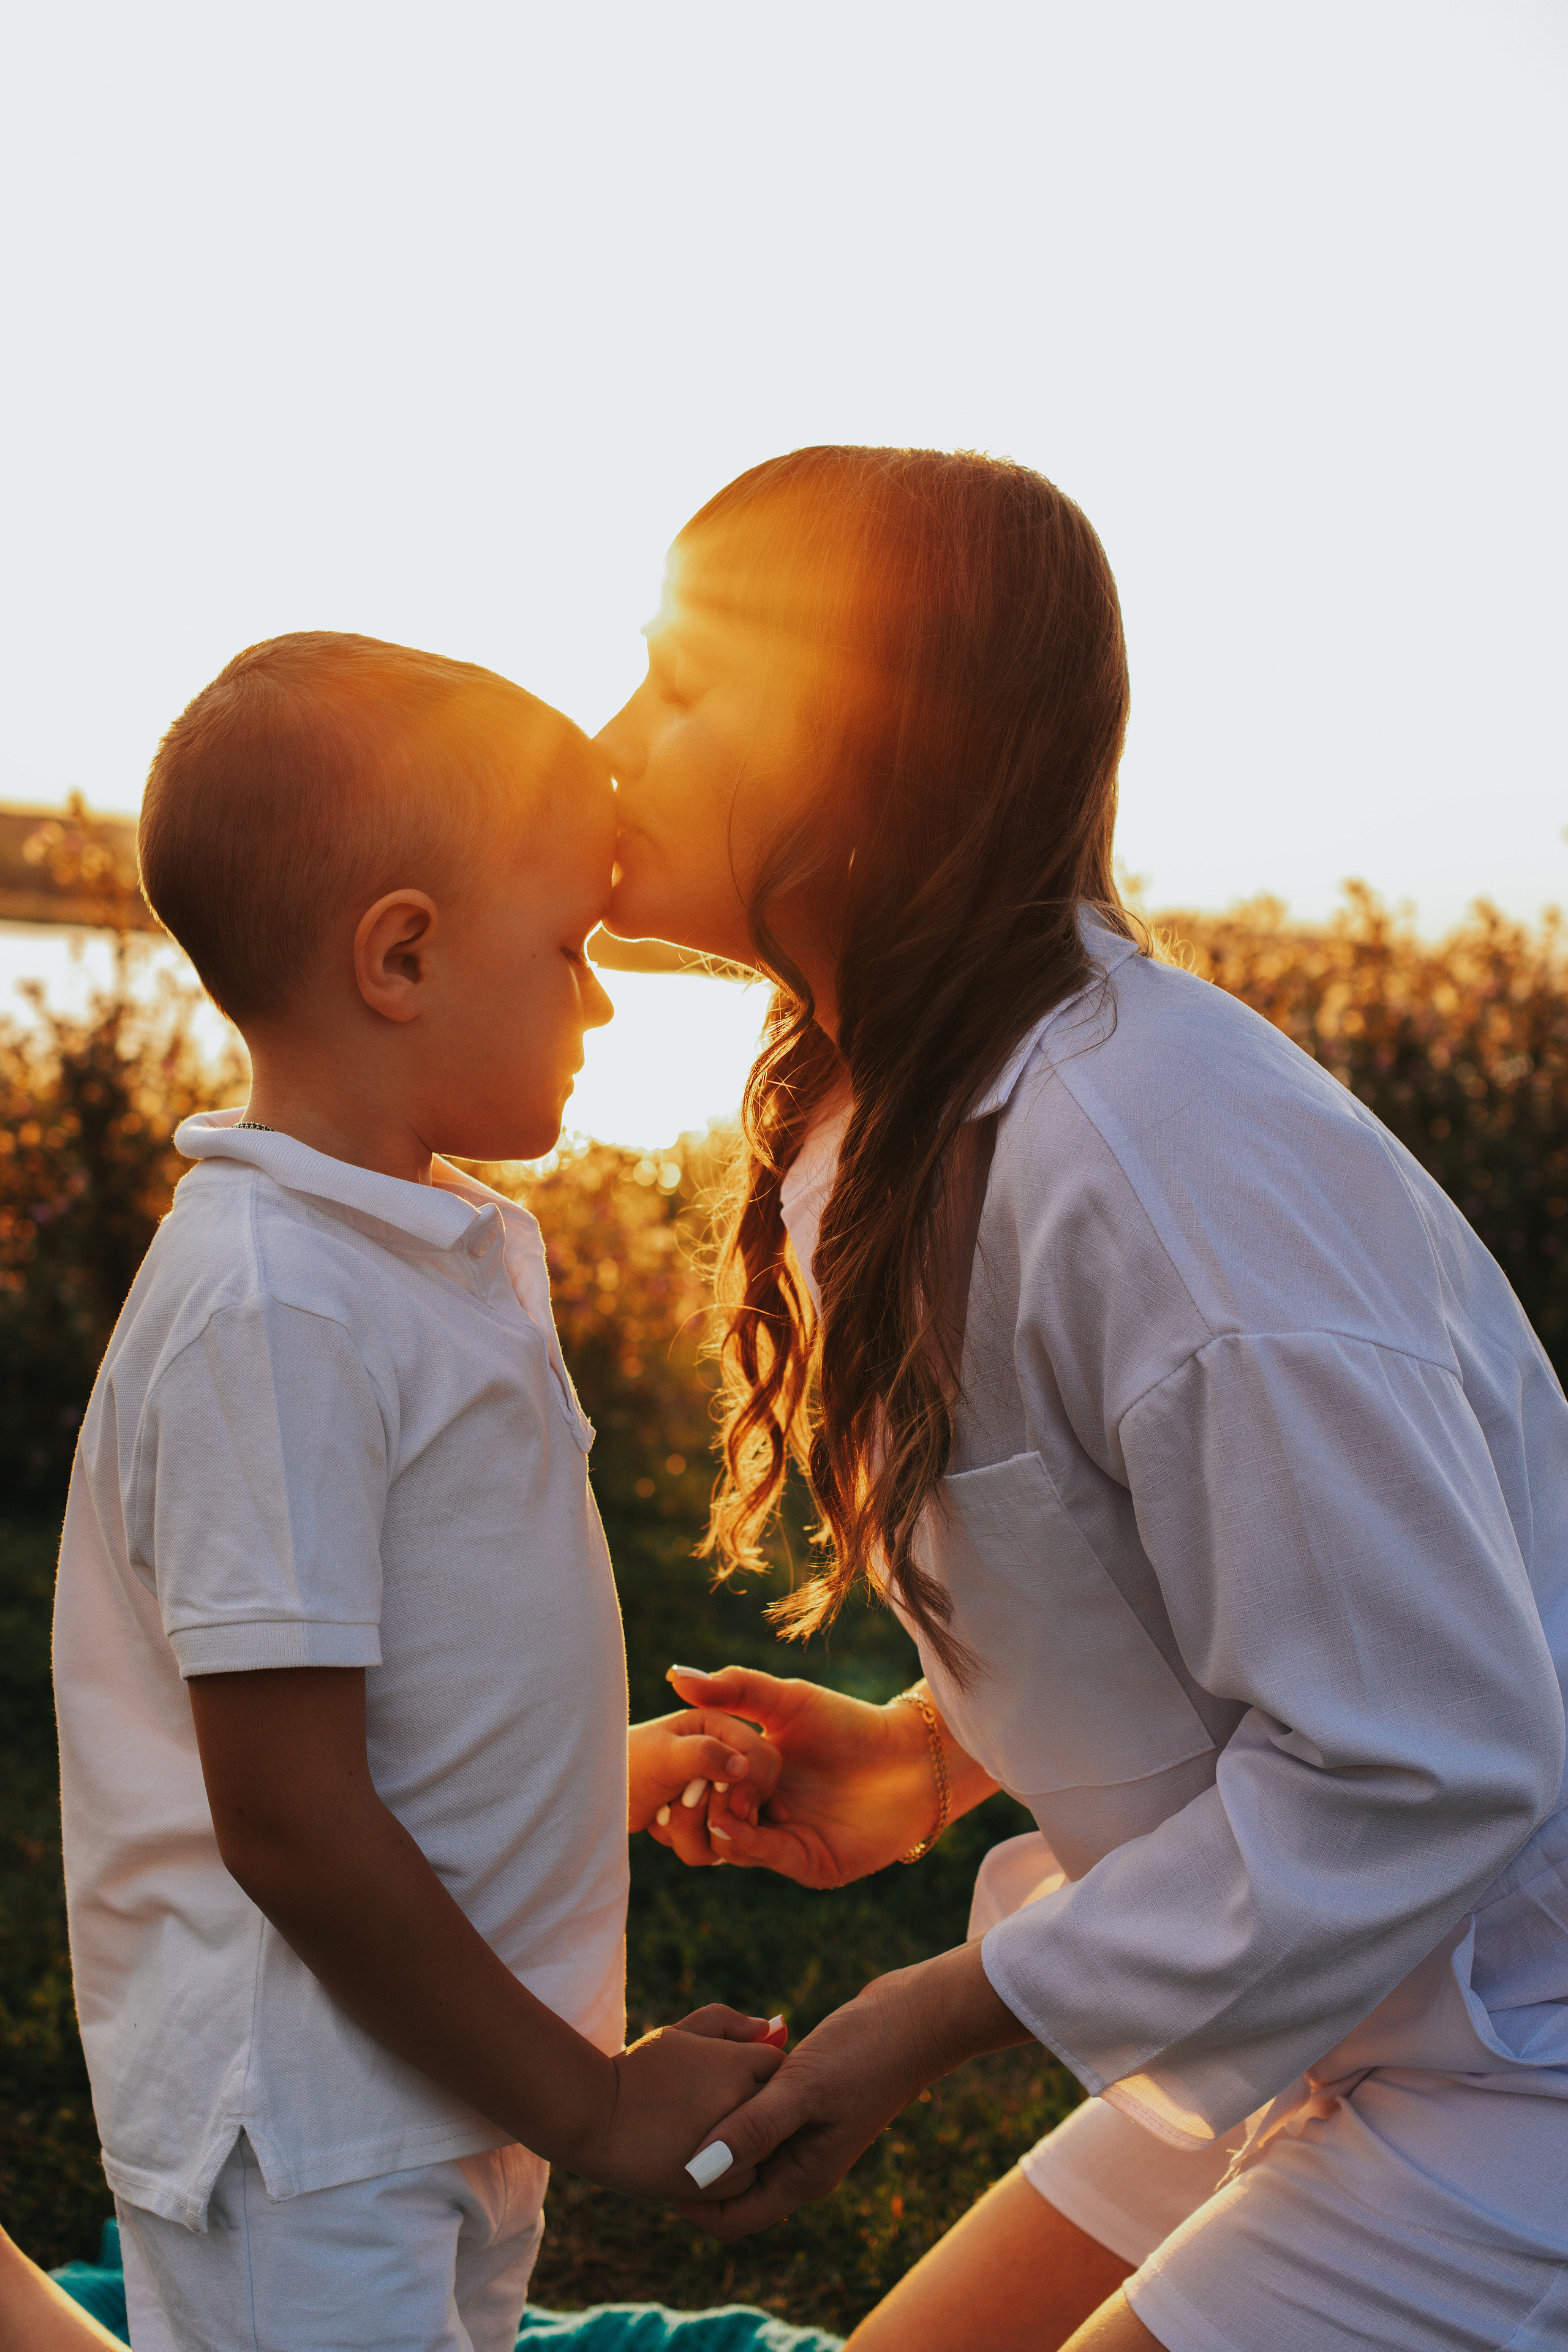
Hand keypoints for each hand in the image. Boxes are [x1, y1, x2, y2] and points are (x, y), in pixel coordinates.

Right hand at [570, 2004, 785, 2203]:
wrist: (595, 2117)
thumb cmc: (637, 2069)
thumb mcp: (681, 2032)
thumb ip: (727, 2022)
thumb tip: (768, 2028)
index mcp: (737, 2062)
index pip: (776, 2064)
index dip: (757, 2072)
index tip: (736, 2081)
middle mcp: (743, 2101)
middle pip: (776, 2105)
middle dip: (759, 2105)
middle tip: (723, 2109)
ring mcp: (734, 2144)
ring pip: (766, 2146)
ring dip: (750, 2141)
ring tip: (708, 2134)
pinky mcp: (719, 2182)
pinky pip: (746, 2178)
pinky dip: (731, 2171)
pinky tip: (702, 2158)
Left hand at [628, 1709, 782, 1856]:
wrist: (600, 1790)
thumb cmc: (628, 1764)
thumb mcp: (663, 1756)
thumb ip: (703, 1755)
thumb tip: (743, 1767)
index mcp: (720, 1730)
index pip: (762, 1758)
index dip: (749, 1784)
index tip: (725, 1801)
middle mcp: (724, 1759)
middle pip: (755, 1798)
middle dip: (717, 1810)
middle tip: (681, 1801)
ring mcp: (717, 1792)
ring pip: (734, 1830)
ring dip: (693, 1828)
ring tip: (663, 1811)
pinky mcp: (706, 1820)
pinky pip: (714, 1848)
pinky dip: (687, 1842)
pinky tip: (662, 1823)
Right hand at [663, 1666, 996, 1887]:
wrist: (913, 1757)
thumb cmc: (849, 1724)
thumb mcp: (787, 1701)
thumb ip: (734, 1689)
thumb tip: (674, 1674)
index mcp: (750, 1778)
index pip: (702, 1786)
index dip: (685, 1777)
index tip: (669, 1762)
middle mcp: (764, 1814)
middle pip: (711, 1820)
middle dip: (697, 1805)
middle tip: (691, 1786)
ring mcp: (785, 1841)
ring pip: (733, 1844)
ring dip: (719, 1824)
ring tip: (715, 1801)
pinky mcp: (809, 1864)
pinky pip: (767, 1857)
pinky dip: (745, 1843)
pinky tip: (731, 1823)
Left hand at [672, 1943, 1029, 2239]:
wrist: (917, 2015)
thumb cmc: (866, 2052)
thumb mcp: (803, 2089)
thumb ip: (751, 2130)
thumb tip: (695, 2176)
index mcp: (802, 2176)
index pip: (733, 2219)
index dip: (690, 2203)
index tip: (654, 2164)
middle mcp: (801, 2162)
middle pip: (733, 2185)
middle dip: (695, 2164)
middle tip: (653, 2126)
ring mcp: (804, 2131)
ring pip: (743, 2143)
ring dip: (713, 2125)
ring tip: (674, 2093)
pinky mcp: (805, 2099)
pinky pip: (757, 2110)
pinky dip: (734, 2095)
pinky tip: (713, 2063)